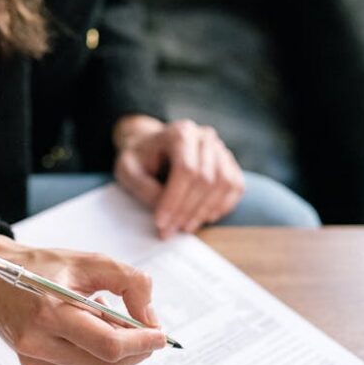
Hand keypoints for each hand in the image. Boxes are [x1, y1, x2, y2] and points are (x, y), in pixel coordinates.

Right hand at [0, 233, 165, 364]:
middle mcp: (38, 342)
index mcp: (50, 312)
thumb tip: (149, 319)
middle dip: (136, 352)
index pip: (108, 345)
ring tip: (105, 317)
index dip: (141, 344)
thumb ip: (129, 282)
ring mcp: (34, 358)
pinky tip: (85, 326)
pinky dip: (94, 351)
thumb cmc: (39, 267)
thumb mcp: (87, 260)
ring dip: (115, 349)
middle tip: (147, 332)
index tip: (161, 335)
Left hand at [114, 115, 244, 237]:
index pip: (186, 170)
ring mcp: (220, 149)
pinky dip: (222, 206)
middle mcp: (204, 138)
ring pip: (223, 184)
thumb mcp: (128, 171)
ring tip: (184, 227)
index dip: (174, 200)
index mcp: (180, 133)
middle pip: (205, 179)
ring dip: (204, 212)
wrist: (151, 147)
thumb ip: (144, 188)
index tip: (160, 222)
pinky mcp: (228, 163)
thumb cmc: (139, 159)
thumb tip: (166, 209)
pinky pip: (235, 186)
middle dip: (186, 211)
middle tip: (169, 231)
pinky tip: (204, 218)